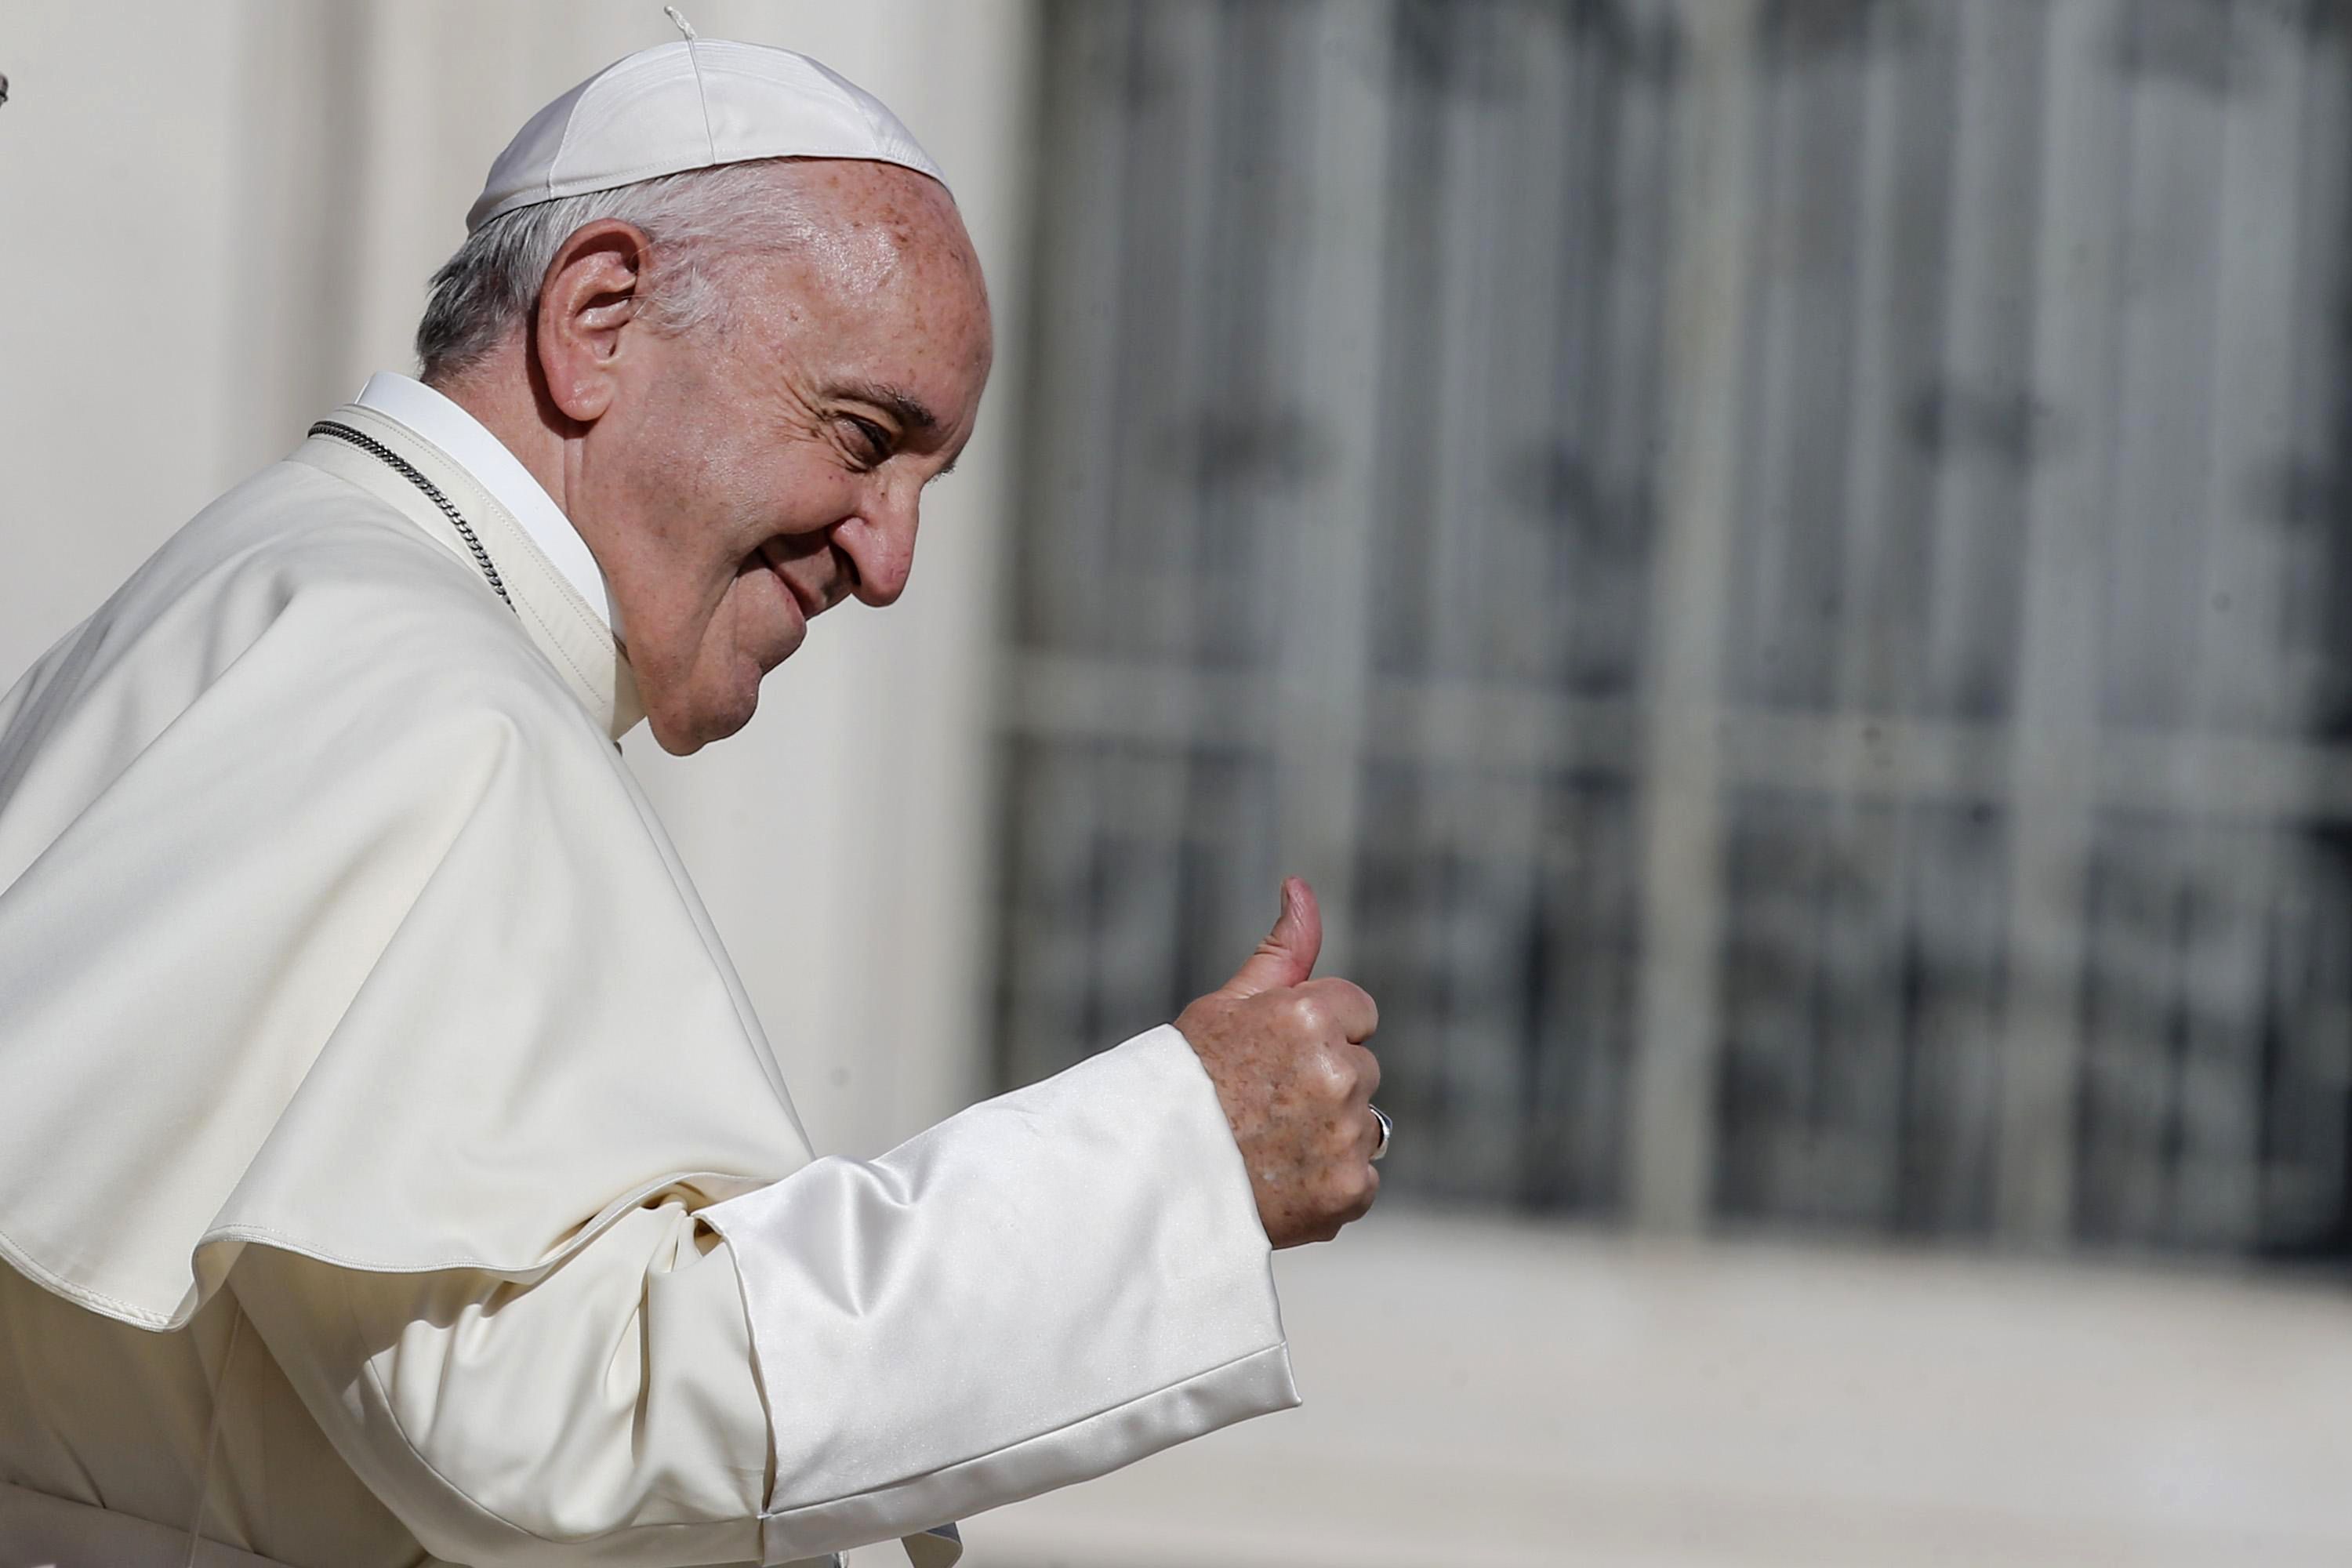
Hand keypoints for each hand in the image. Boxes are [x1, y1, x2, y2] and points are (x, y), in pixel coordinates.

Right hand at [1175, 877, 1381, 1246]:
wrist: (1148, 1176)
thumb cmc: (1183, 1082)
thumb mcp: (1227, 1005)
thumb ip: (1282, 951)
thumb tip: (1300, 886)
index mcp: (1309, 1016)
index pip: (1358, 1012)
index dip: (1320, 1033)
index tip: (1277, 1057)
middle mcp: (1337, 1072)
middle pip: (1363, 1070)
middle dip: (1327, 1084)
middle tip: (1263, 1107)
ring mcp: (1346, 1134)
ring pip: (1365, 1125)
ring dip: (1331, 1135)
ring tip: (1267, 1148)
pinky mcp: (1348, 1189)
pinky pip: (1361, 1180)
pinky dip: (1329, 1185)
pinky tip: (1280, 1183)